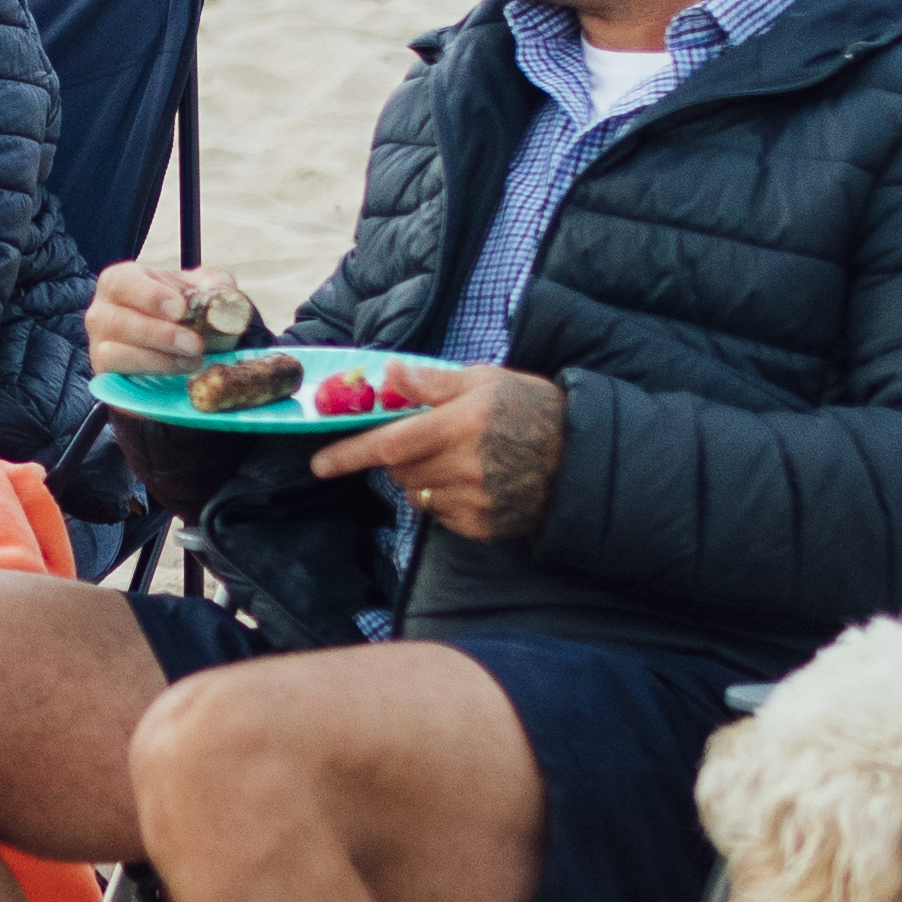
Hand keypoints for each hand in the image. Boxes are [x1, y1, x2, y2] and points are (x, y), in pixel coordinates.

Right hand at [86, 259, 258, 382]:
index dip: (149, 296)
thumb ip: (216, 285)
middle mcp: (102, 312)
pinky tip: (178, 371)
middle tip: (195, 343)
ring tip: (193, 360)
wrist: (178, 343)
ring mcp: (99, 345)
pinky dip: (149, 374)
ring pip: (116, 353)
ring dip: (158, 358)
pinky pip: (119, 376)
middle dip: (160, 334)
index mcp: (120, 281)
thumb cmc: (184, 308)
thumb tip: (223, 299)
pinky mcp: (105, 374)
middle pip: (118, 321)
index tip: (179, 309)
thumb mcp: (203, 286)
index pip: (122, 283)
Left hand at [323, 364, 565, 542]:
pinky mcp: (483, 527)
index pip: (388, 444)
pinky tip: (477, 482)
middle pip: (400, 471)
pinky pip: (443, 516)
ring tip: (461, 459)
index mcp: (458, 426)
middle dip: (401, 457)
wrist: (583, 456)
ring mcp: (473, 501)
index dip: (349, 455)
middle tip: (431, 439)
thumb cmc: (531, 408)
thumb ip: (431, 383)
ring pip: (419, 495)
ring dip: (424, 479)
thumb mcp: (484, 381)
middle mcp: (462, 467)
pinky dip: (447, 500)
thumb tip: (386, 374)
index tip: (319, 464)